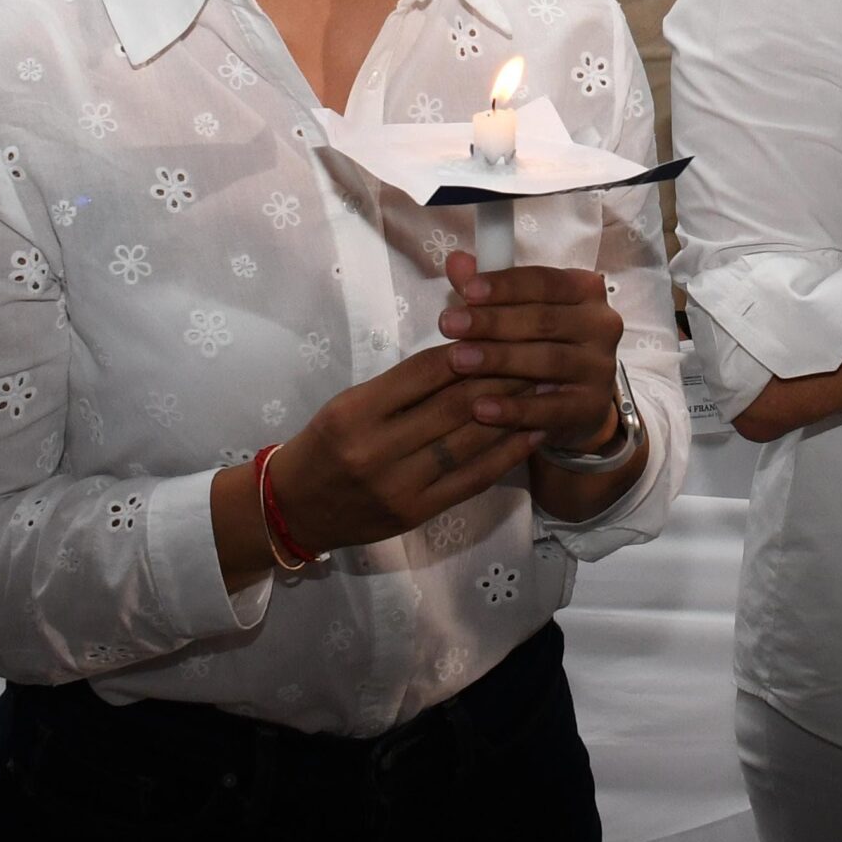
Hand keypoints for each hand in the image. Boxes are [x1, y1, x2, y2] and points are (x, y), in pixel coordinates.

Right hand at [265, 340, 544, 556]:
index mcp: (356, 412)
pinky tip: (533, 432)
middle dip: (502, 374)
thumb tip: (468, 351)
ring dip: (513, 411)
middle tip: (539, 352)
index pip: (425, 371)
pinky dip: (506, 453)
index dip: (470, 349)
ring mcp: (399, 485)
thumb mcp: (350, 403)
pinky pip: (472, 478)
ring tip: (547, 385)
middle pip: (454, 404)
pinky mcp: (417, 512)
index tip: (506, 329)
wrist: (294, 509)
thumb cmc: (325, 444)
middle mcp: (377, 449)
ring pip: (468, 440)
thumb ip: (403, 383)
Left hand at [434, 253, 623, 449]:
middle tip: (448, 325)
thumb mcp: (520, 312)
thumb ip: (489, 290)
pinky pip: (551, 408)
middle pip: (544, 319)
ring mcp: (600, 367)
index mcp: (586, 290)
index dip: (505, 285)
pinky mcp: (592, 406)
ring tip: (457, 359)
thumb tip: (456, 261)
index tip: (467, 290)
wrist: (577, 400)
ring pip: (548, 360)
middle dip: (492, 322)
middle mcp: (601, 324)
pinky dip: (514, 409)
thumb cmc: (543, 343)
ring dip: (499, 359)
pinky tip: (481, 408)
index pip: (545, 281)